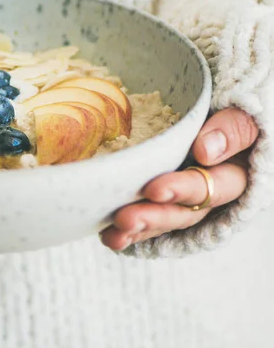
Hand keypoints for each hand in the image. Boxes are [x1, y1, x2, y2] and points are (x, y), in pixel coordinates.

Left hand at [100, 107, 257, 250]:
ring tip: (114, 233)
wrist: (211, 113)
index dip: (184, 190)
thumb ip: (233, 129)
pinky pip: (150, 222)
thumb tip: (206, 150)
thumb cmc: (227, 111)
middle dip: (154, 216)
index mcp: (233, 173)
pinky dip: (130, 232)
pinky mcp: (166, 203)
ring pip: (164, 220)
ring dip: (139, 228)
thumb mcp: (239, 114)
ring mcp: (186, 201)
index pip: (213, 188)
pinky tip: (109, 236)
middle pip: (184, 212)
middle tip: (125, 218)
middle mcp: (210, 194)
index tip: (154, 189)